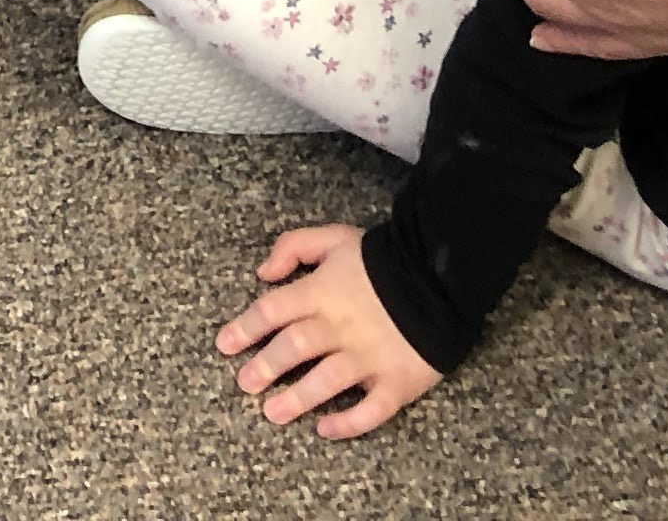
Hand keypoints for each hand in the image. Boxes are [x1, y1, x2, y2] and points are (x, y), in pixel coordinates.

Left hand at [220, 226, 440, 438]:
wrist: (442, 276)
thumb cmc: (382, 258)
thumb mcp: (334, 238)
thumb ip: (294, 247)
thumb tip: (262, 272)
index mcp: (323, 291)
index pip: (273, 311)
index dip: (245, 328)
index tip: (225, 345)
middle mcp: (341, 326)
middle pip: (294, 348)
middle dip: (265, 367)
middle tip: (245, 384)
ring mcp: (370, 357)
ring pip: (326, 382)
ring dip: (296, 399)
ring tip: (272, 413)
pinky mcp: (398, 382)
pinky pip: (371, 410)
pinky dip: (348, 423)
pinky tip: (325, 429)